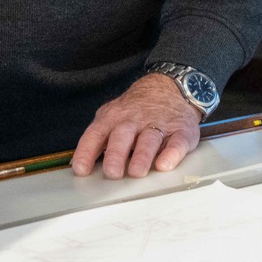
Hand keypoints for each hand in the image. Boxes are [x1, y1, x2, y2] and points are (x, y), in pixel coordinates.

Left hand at [70, 73, 202, 178]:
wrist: (168, 87)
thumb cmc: (135, 111)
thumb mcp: (112, 117)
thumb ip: (98, 138)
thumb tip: (81, 165)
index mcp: (113, 119)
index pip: (96, 134)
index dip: (87, 151)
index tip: (81, 169)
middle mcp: (134, 121)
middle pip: (122, 136)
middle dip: (116, 154)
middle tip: (112, 173)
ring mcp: (159, 125)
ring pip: (149, 140)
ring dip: (142, 156)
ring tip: (136, 172)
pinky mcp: (181, 131)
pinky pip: (177, 142)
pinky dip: (171, 154)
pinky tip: (164, 164)